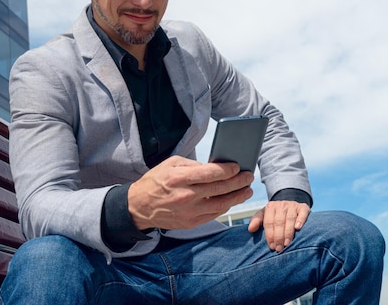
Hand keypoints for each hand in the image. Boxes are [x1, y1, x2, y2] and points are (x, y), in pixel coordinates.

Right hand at [127, 156, 253, 229]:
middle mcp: (186, 196)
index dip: (228, 170)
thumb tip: (214, 167)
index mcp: (180, 178)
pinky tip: (231, 200)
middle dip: (238, 182)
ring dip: (237, 197)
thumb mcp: (171, 164)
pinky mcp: (190, 223)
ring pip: (220, 205)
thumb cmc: (156, 182)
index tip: (238, 167)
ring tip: (246, 190)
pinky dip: (224, 207)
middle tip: (249, 177)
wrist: (139, 207)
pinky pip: (213, 215)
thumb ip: (193, 165)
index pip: (211, 174)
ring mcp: (189, 212)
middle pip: (220, 189)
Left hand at [247, 200, 310, 251]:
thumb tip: (250, 229)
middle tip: (279, 248)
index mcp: (270, 207)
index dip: (270, 235)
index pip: (269, 222)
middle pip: (279, 221)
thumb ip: (256, 221)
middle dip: (278, 236)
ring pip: (290, 219)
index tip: (271, 246)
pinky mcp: (303, 207)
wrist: (290, 205)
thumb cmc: (275, 214)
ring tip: (287, 243)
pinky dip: (300, 220)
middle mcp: (281, 205)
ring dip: (288, 232)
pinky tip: (298, 228)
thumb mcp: (264, 215)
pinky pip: (302, 213)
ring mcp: (293, 205)